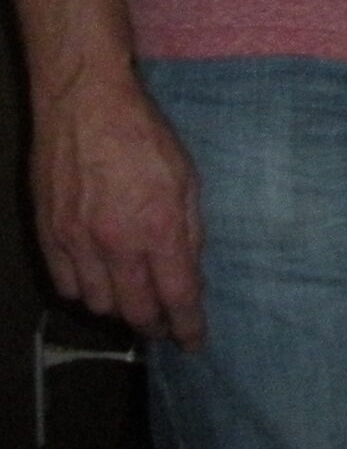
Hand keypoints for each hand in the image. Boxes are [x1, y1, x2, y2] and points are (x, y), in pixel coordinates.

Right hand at [33, 70, 202, 345]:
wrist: (85, 107)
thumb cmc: (144, 136)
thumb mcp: (187, 177)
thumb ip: (189, 228)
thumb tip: (189, 268)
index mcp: (158, 227)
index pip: (177, 295)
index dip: (187, 325)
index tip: (194, 341)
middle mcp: (116, 243)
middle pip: (135, 309)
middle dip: (155, 326)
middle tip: (166, 327)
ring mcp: (77, 242)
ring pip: (98, 303)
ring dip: (120, 309)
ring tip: (136, 304)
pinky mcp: (49, 235)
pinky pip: (66, 285)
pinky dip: (85, 293)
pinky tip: (100, 284)